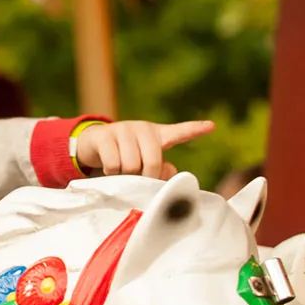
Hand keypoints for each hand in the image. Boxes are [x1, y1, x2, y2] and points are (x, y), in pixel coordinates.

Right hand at [75, 120, 213, 178]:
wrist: (93, 144)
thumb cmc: (124, 156)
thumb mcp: (143, 162)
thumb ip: (160, 169)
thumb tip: (168, 173)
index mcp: (157, 135)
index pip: (179, 132)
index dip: (195, 130)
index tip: (211, 126)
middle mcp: (142, 129)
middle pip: (152, 161)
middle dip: (145, 175)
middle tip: (138, 178)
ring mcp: (123, 129)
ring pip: (130, 164)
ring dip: (125, 176)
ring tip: (122, 172)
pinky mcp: (105, 134)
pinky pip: (113, 162)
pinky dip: (111, 172)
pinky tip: (109, 168)